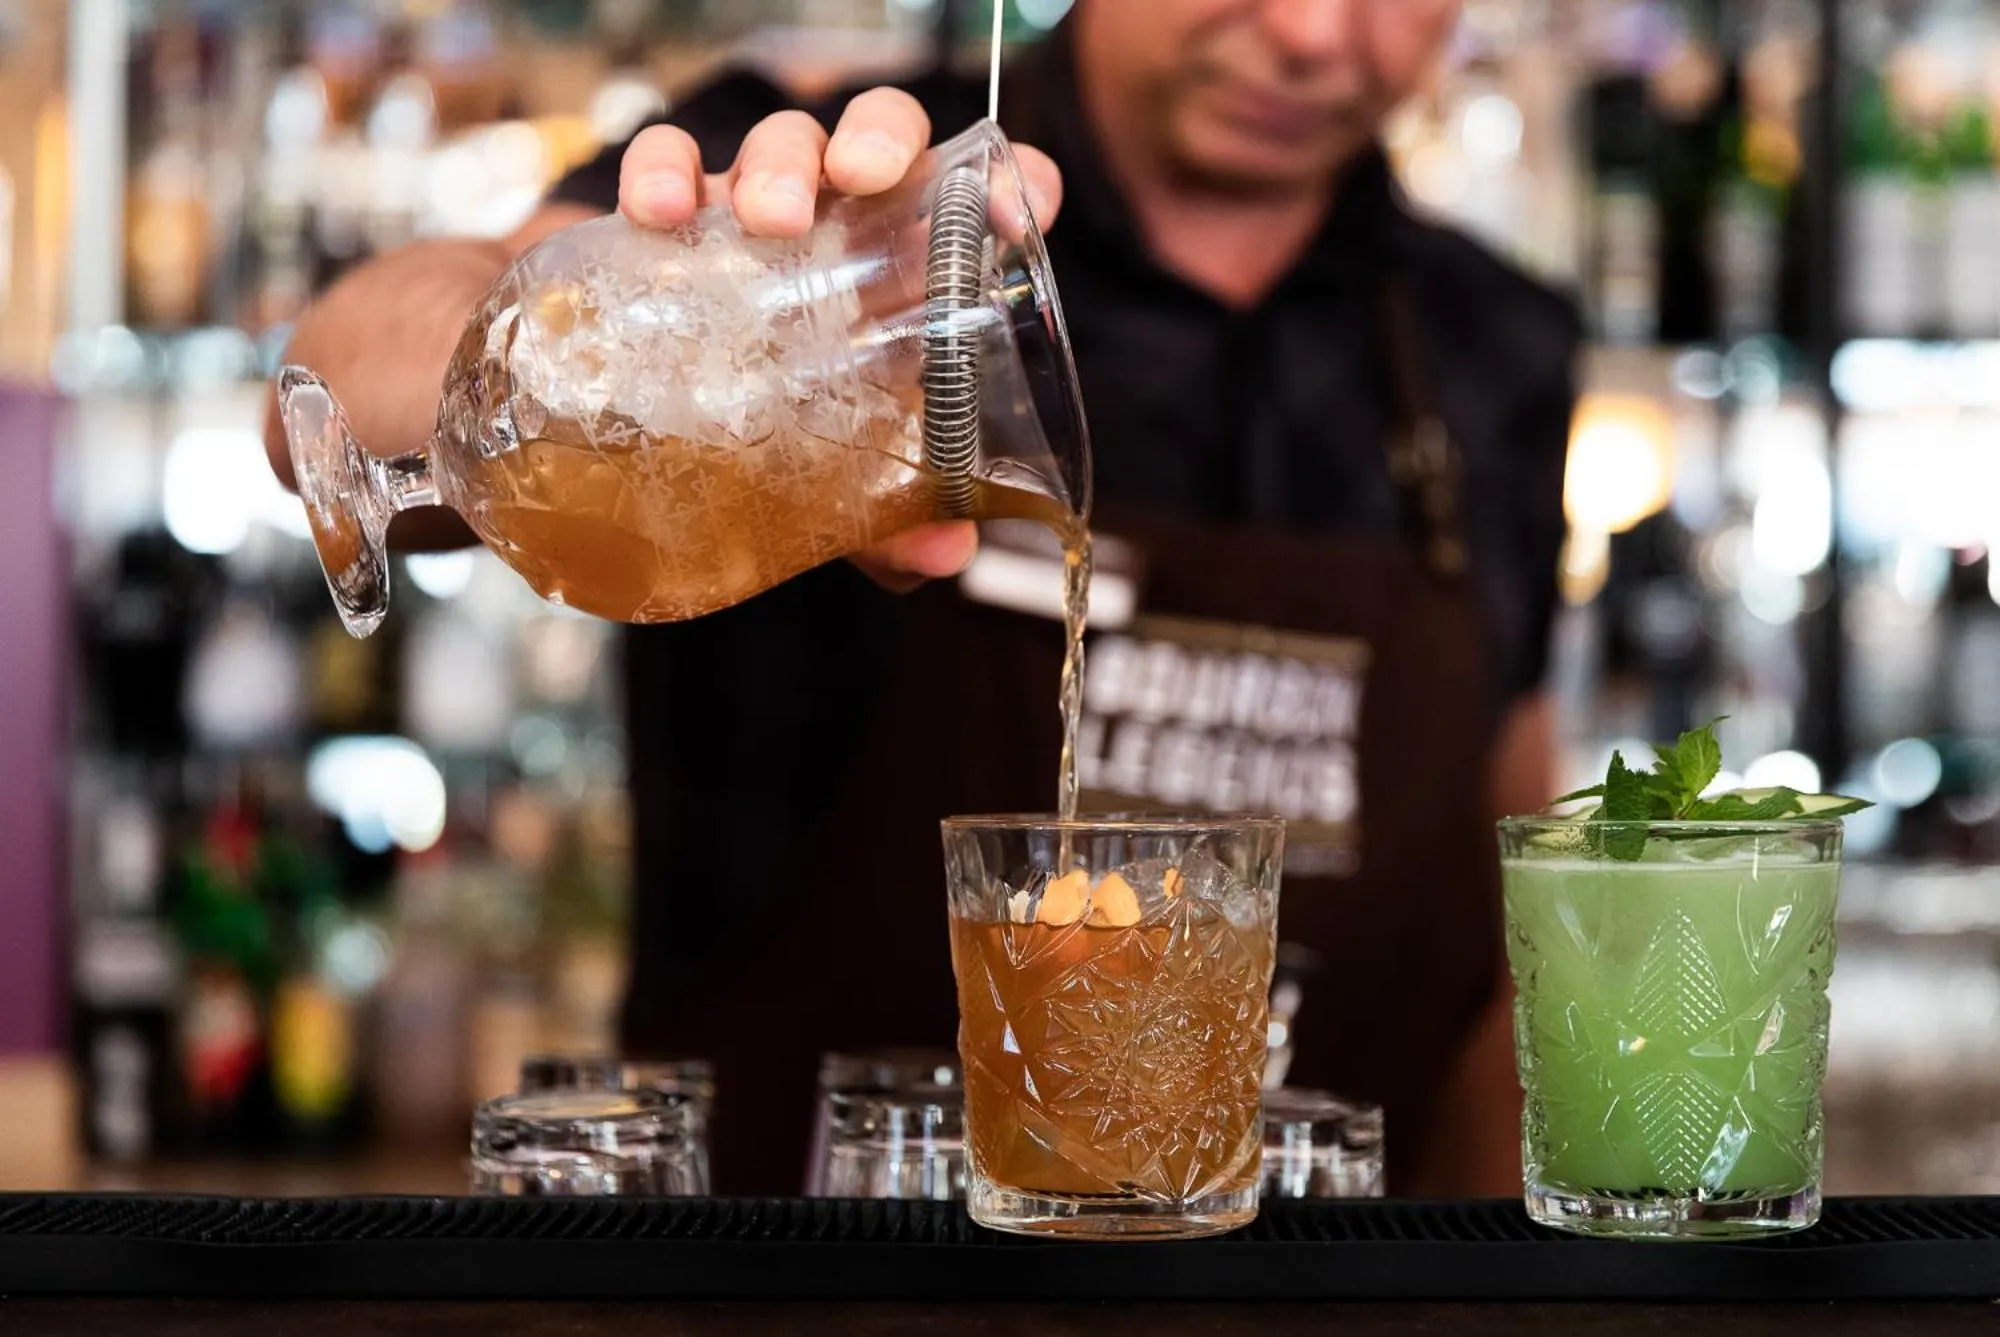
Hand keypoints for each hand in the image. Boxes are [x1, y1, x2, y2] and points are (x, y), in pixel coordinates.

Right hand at [614, 89, 1063, 591]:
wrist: (642, 425)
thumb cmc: (773, 434)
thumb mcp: (840, 484)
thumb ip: (894, 519)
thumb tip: (946, 549)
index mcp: (905, 275)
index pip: (983, 201)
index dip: (1016, 184)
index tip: (1018, 209)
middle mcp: (840, 226)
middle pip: (881, 136)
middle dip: (879, 138)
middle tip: (864, 181)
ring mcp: (756, 209)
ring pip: (784, 139)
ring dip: (780, 160)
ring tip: (767, 217)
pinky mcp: (668, 212)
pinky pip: (666, 159)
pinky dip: (662, 168)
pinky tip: (658, 212)